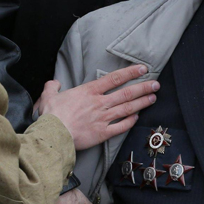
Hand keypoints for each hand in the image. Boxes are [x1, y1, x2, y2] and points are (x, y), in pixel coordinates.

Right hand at [36, 65, 158, 149]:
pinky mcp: (103, 133)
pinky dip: (131, 121)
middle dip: (144, 87)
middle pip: (127, 93)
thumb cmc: (50, 116)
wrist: (52, 135)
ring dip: (142, 102)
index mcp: (88, 91)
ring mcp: (103, 118)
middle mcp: (100, 103)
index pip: (114, 78)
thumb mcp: (48, 96)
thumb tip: (54, 83)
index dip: (131, 72)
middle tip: (156, 84)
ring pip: (128, 108)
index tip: (143, 68)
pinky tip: (137, 117)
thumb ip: (53, 87)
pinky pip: (121, 126)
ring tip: (153, 98)